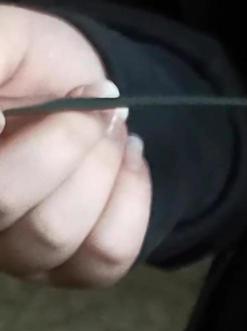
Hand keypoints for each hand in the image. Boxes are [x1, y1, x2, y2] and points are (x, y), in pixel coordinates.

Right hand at [0, 5, 150, 286]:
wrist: (84, 84)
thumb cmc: (30, 63)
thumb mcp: (7, 40)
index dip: (26, 155)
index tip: (9, 114)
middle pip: (5, 202)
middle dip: (66, 142)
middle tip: (97, 104)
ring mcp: (16, 252)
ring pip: (55, 232)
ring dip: (101, 168)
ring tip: (113, 126)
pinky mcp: (72, 271)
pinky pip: (106, 255)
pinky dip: (131, 197)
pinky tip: (129, 158)